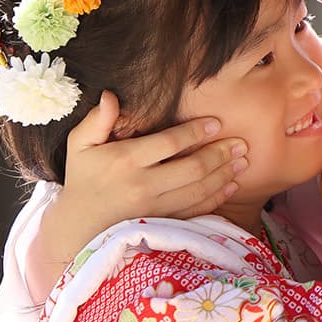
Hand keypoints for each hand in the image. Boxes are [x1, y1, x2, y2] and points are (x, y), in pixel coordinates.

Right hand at [19, 92, 247, 296]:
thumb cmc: (82, 179)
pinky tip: (231, 186)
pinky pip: (195, 211)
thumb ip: (96, 120)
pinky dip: (216, 199)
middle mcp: (142, 185)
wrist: (78, 226)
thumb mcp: (79, 145)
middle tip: (241, 143)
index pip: (169, 143)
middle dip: (220, 154)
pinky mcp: (161, 224)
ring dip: (224, 175)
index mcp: (125, 160)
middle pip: (192, 169)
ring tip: (242, 160)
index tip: (215, 123)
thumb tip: (110, 95)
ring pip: (198, 191)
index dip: (195, 132)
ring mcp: (154, 209)